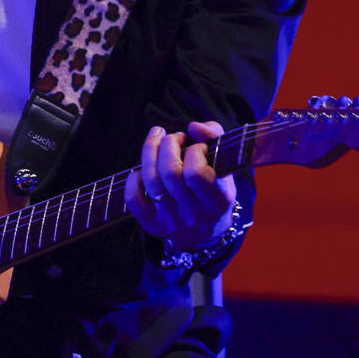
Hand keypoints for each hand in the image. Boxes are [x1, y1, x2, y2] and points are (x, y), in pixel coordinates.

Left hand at [126, 121, 237, 251]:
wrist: (209, 230)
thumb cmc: (216, 187)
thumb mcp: (225, 163)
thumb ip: (215, 136)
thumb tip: (194, 127)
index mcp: (218, 201)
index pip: (196, 173)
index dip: (194, 151)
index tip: (198, 146)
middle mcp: (195, 215)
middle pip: (169, 173)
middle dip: (168, 144)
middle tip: (174, 137)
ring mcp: (172, 222)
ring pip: (151, 182)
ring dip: (150, 152)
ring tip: (157, 141)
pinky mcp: (153, 226)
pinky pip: (134, 200)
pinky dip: (133, 180)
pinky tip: (142, 170)